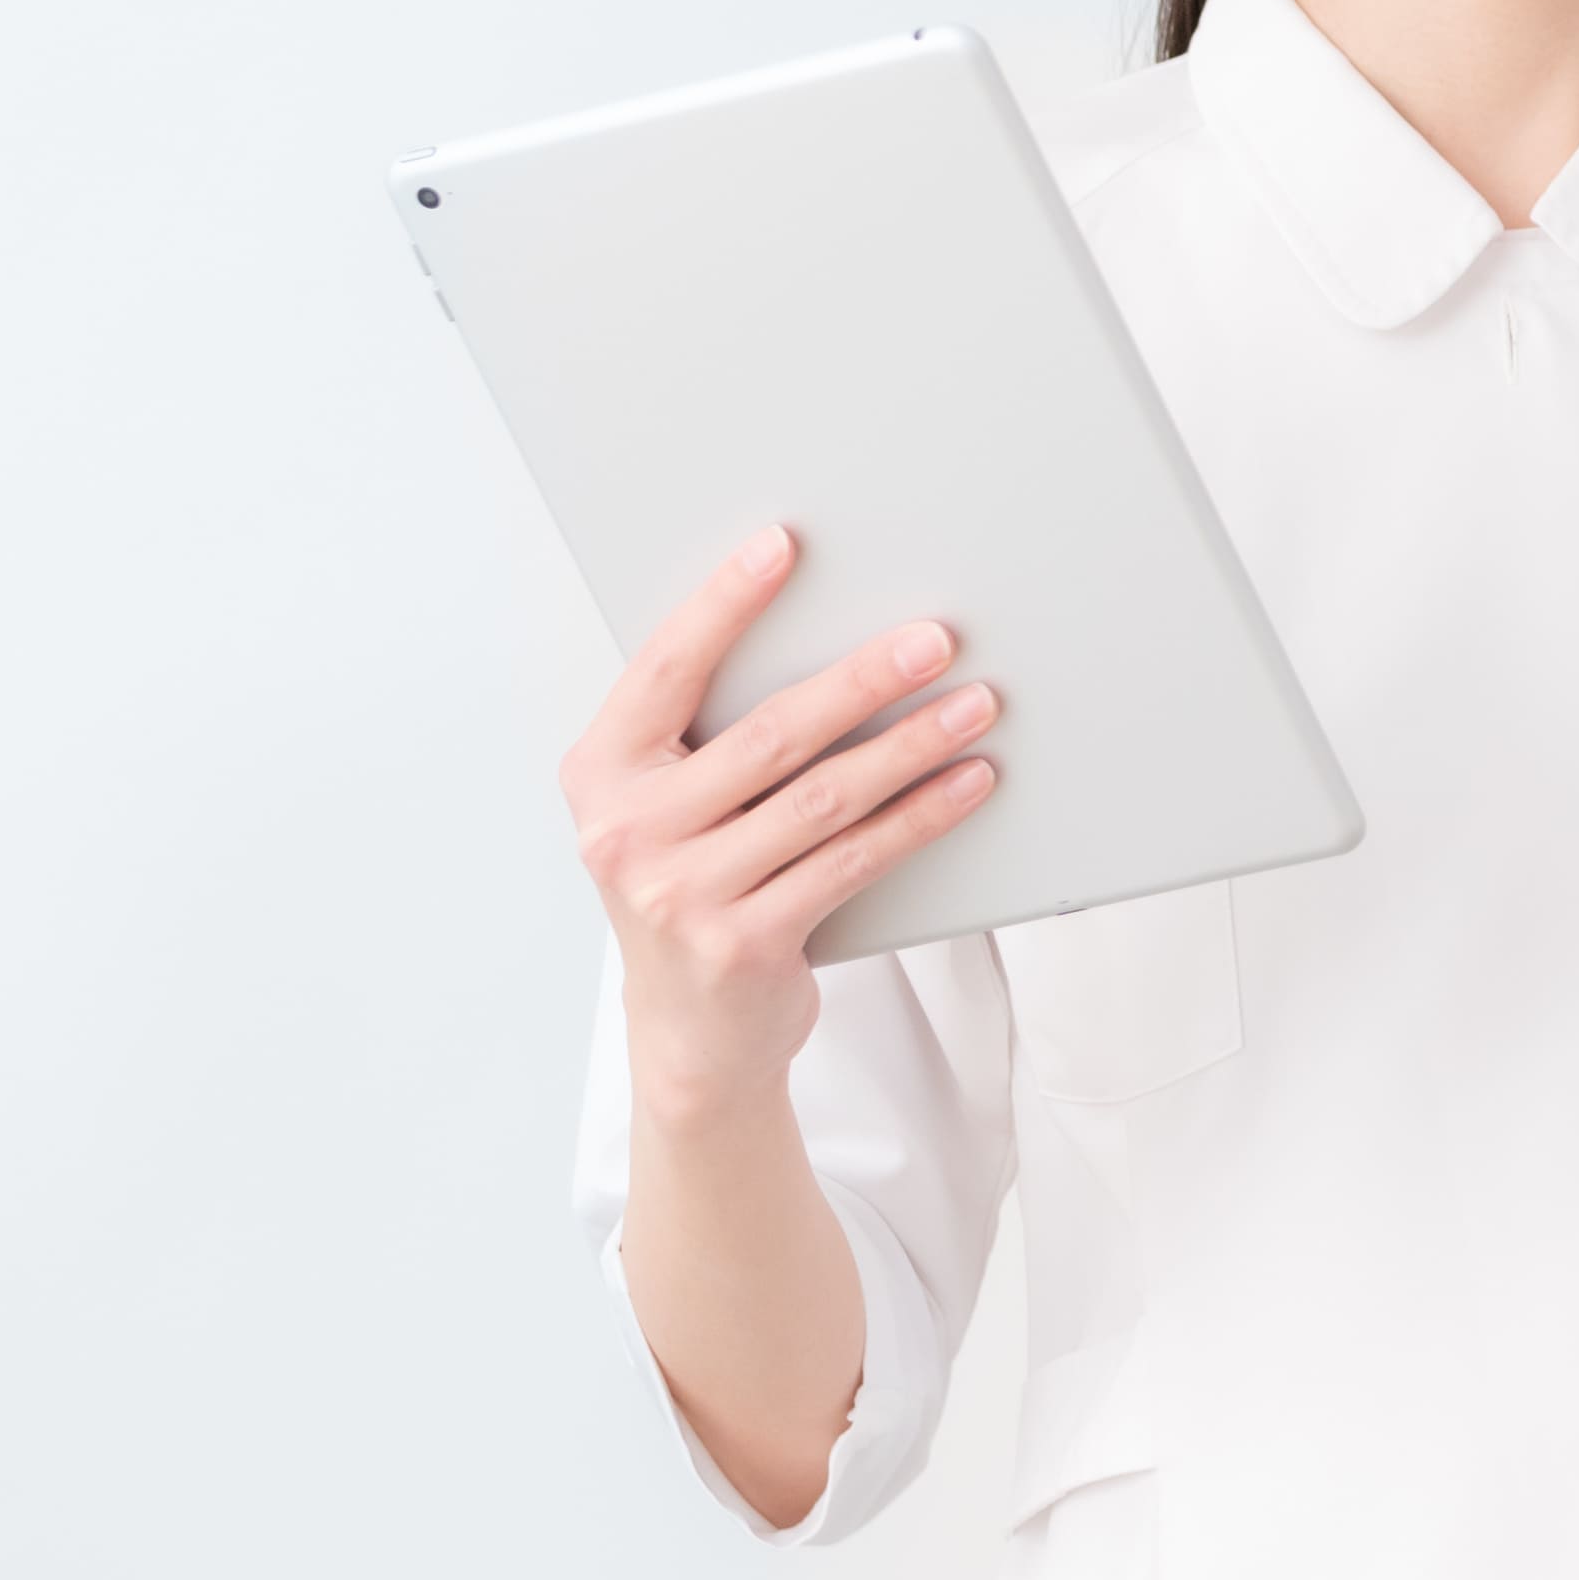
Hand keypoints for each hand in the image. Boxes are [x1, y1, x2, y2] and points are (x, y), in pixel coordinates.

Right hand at [561, 527, 1000, 1120]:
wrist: (692, 1034)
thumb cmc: (693, 889)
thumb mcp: (669, 810)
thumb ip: (709, 739)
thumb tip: (829, 639)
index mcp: (602, 774)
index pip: (666, 670)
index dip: (724, 604)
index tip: (783, 545)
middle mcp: (629, 832)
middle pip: (769, 735)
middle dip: (863, 679)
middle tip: (934, 638)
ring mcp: (683, 894)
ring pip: (824, 798)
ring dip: (911, 745)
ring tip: (977, 703)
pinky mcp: (745, 943)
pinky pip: (854, 861)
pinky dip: (920, 817)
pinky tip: (967, 783)